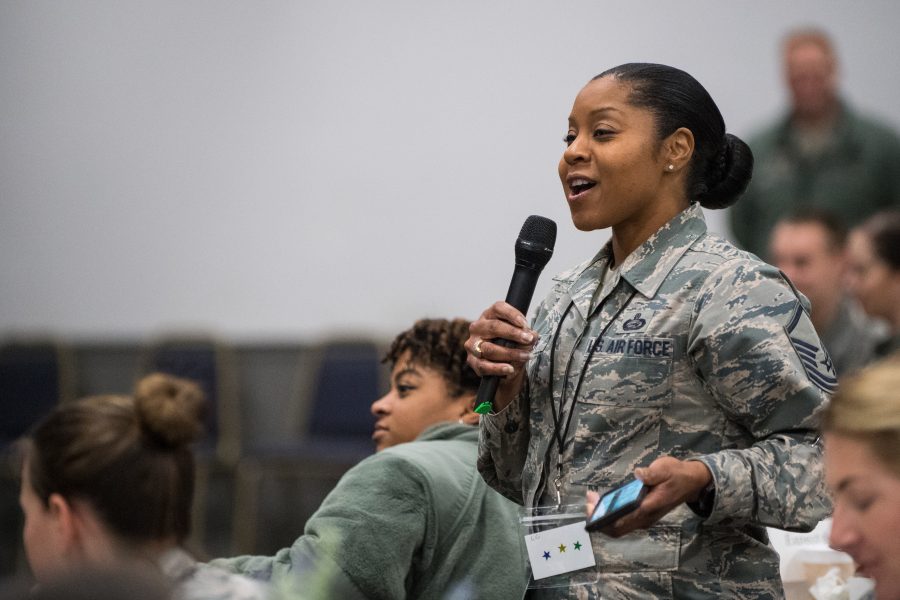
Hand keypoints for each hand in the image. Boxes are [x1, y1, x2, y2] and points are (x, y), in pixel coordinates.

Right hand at [465, 301, 537, 410]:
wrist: (502, 363)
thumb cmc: (510, 343)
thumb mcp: (519, 336)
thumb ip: (527, 335)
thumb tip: (533, 336)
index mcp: (489, 315)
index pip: (498, 308)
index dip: (512, 314)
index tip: (525, 324)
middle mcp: (477, 327)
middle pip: (493, 327)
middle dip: (513, 333)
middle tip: (528, 339)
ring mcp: (472, 344)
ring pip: (489, 349)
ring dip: (510, 353)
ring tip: (525, 356)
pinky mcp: (472, 361)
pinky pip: (484, 366)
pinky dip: (498, 368)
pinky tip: (510, 369)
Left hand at [585, 457, 711, 537]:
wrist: (691, 482)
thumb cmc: (677, 475)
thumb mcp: (666, 469)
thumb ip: (652, 473)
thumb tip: (638, 474)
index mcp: (649, 508)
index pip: (623, 521)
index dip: (604, 517)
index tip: (592, 504)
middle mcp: (645, 518)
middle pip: (617, 529)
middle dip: (599, 519)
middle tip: (589, 502)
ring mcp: (644, 518)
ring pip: (619, 527)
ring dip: (603, 517)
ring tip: (593, 500)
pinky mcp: (643, 515)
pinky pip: (623, 521)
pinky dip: (611, 514)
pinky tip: (603, 501)